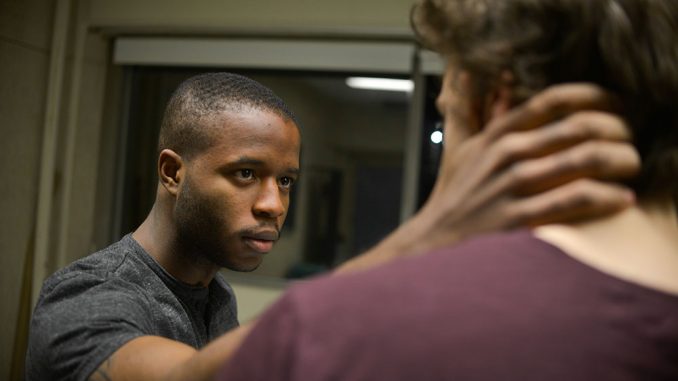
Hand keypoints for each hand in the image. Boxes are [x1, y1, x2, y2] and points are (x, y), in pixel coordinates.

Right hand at [420, 83, 638, 248]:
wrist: (436, 239)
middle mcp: (505, 155)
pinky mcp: (520, 219)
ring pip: (582, 160)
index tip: (616, 101)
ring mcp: (512, 186)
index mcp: (496, 134)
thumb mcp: (457, 146)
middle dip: (616, 128)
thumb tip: (475, 75)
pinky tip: (623, 198)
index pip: (551, 100)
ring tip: (632, 164)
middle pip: (577, 126)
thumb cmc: (453, 194)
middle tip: (631, 136)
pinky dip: (606, 197)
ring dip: (619, 160)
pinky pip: (574, 201)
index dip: (592, 95)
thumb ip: (470, 111)